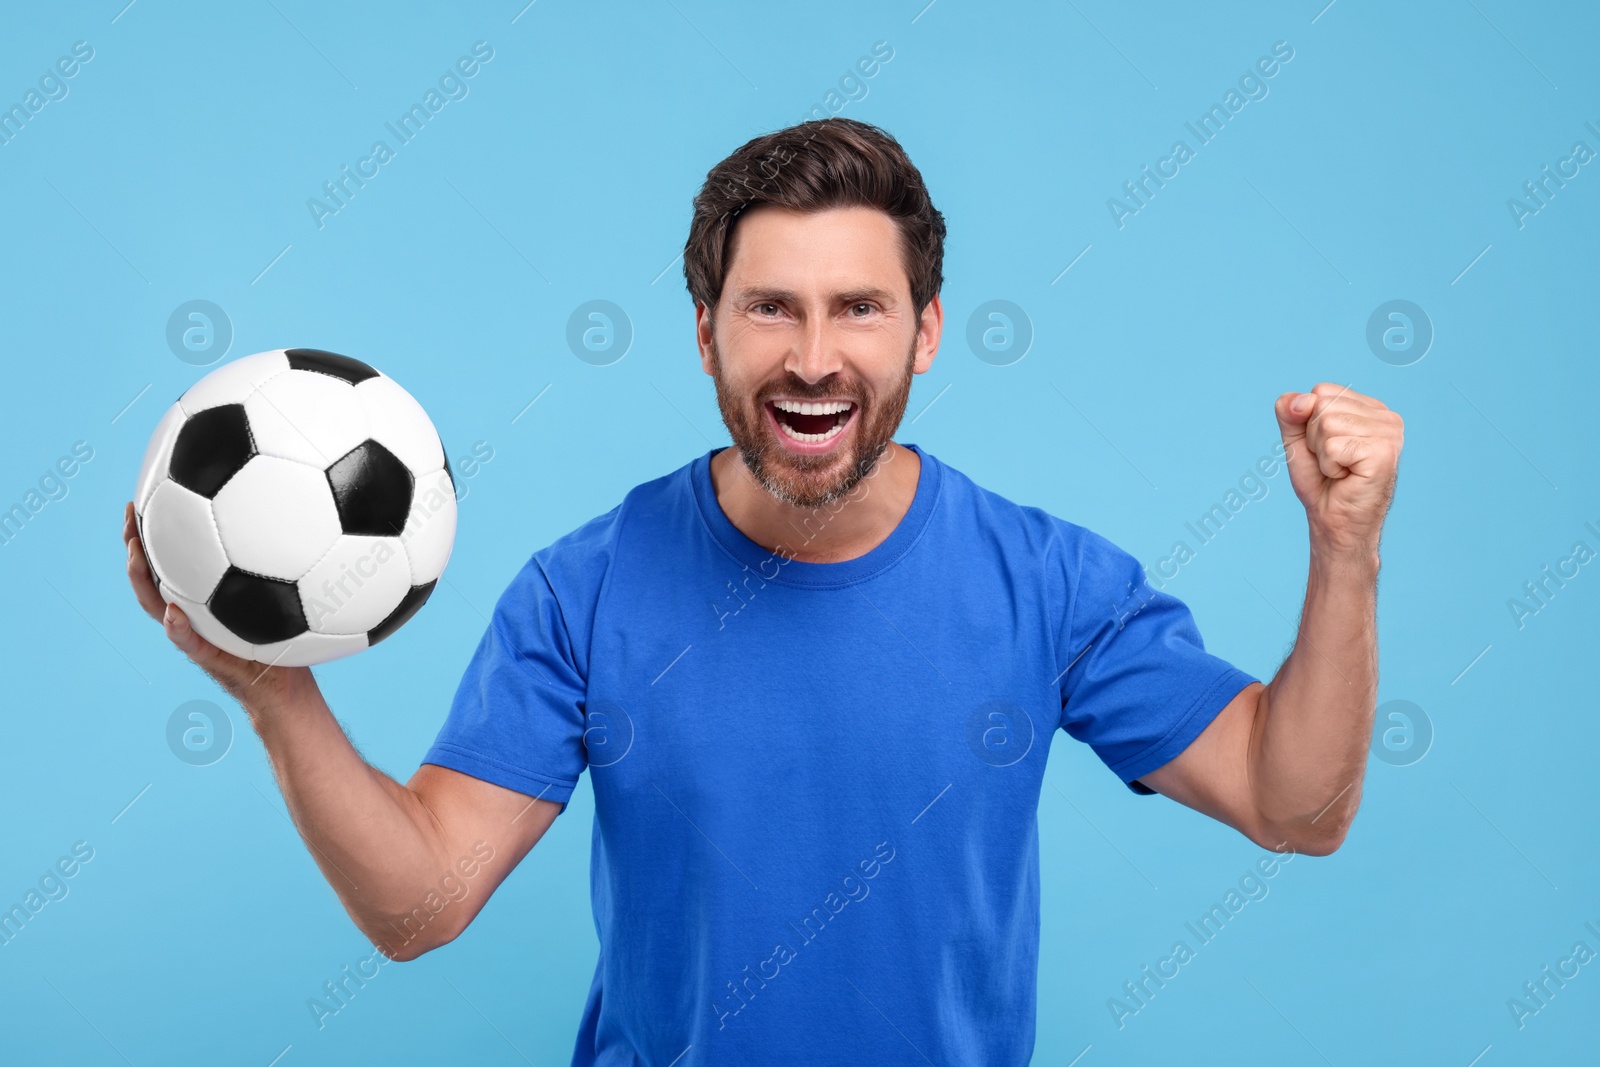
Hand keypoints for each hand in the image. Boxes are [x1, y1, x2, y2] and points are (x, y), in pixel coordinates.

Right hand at [123, 500, 313, 712]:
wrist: (286, 684)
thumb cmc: (287, 637)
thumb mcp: (285, 595)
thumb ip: (285, 564)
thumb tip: (307, 517)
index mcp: (202, 595)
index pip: (170, 559)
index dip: (154, 530)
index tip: (148, 496)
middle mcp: (191, 611)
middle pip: (151, 575)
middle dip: (135, 544)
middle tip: (132, 512)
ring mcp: (194, 634)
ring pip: (156, 605)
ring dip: (141, 580)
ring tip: (135, 552)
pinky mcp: (209, 658)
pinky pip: (188, 643)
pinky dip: (178, 630)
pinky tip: (175, 613)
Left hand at [1274, 384, 1403, 559]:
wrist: (1334, 522)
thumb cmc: (1321, 482)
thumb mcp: (1297, 441)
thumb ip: (1290, 413)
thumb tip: (1301, 399)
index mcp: (1371, 408)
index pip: (1322, 391)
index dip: (1309, 423)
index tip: (1326, 448)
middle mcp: (1387, 417)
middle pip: (1323, 404)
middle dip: (1314, 438)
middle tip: (1333, 462)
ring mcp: (1390, 433)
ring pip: (1327, 424)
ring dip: (1322, 454)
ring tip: (1340, 470)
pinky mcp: (1384, 452)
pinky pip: (1333, 446)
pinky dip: (1329, 466)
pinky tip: (1346, 478)